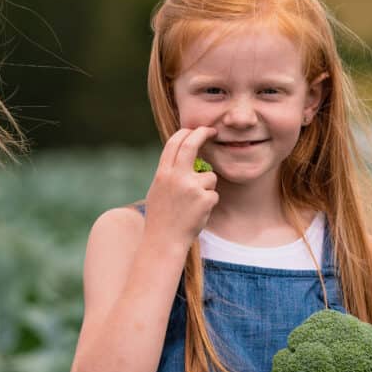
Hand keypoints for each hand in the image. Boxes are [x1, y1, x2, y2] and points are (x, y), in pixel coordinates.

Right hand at [144, 126, 218, 247]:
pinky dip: (208, 204)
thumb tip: (181, 156)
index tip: (195, 129)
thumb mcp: (158, 191)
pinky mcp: (205, 199)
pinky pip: (214, 194)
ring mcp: (191, 187)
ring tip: (193, 206)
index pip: (174, 143)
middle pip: (192, 146)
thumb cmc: (161, 218)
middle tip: (213, 131)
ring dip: (207, 188)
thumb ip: (169, 173)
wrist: (164, 241)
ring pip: (210, 177)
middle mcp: (176, 177)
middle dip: (203, 133)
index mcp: (162, 174)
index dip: (186, 133)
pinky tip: (197, 214)